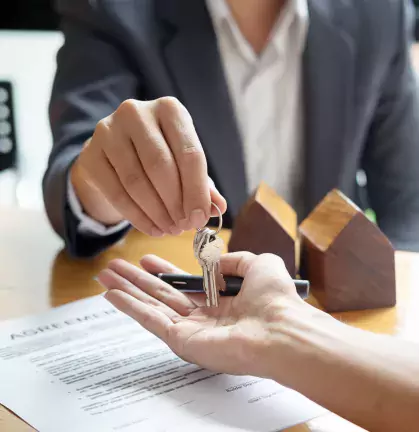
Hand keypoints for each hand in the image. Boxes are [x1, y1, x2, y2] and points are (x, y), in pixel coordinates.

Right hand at [70, 97, 226, 234]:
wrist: (115, 151)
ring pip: (136, 181)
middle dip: (176, 203)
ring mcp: (108, 131)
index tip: (200, 218)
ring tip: (170, 229)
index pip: (189, 153)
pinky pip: (116, 193)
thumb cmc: (159, 155)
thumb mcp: (184, 163)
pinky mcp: (91, 154)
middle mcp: (137, 112)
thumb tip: (219, 207)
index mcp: (169, 109)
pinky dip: (138, 217)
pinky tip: (152, 228)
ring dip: (157, 213)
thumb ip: (203, 183)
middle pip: (161, 166)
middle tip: (184, 226)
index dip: (197, 191)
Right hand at [99, 252, 306, 378]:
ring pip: (151, 306)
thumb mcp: (258, 264)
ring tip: (105, 276)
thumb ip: (234, 259)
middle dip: (137, 280)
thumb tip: (215, 260)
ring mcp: (190, 330)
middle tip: (114, 267)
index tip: (146, 258)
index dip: (164, 271)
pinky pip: (150, 321)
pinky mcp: (181, 341)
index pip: (184, 284)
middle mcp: (203, 317)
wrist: (281, 328)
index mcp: (220, 301)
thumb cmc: (276, 298)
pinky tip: (112, 294)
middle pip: (162, 295)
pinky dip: (129, 307)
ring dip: (127, 291)